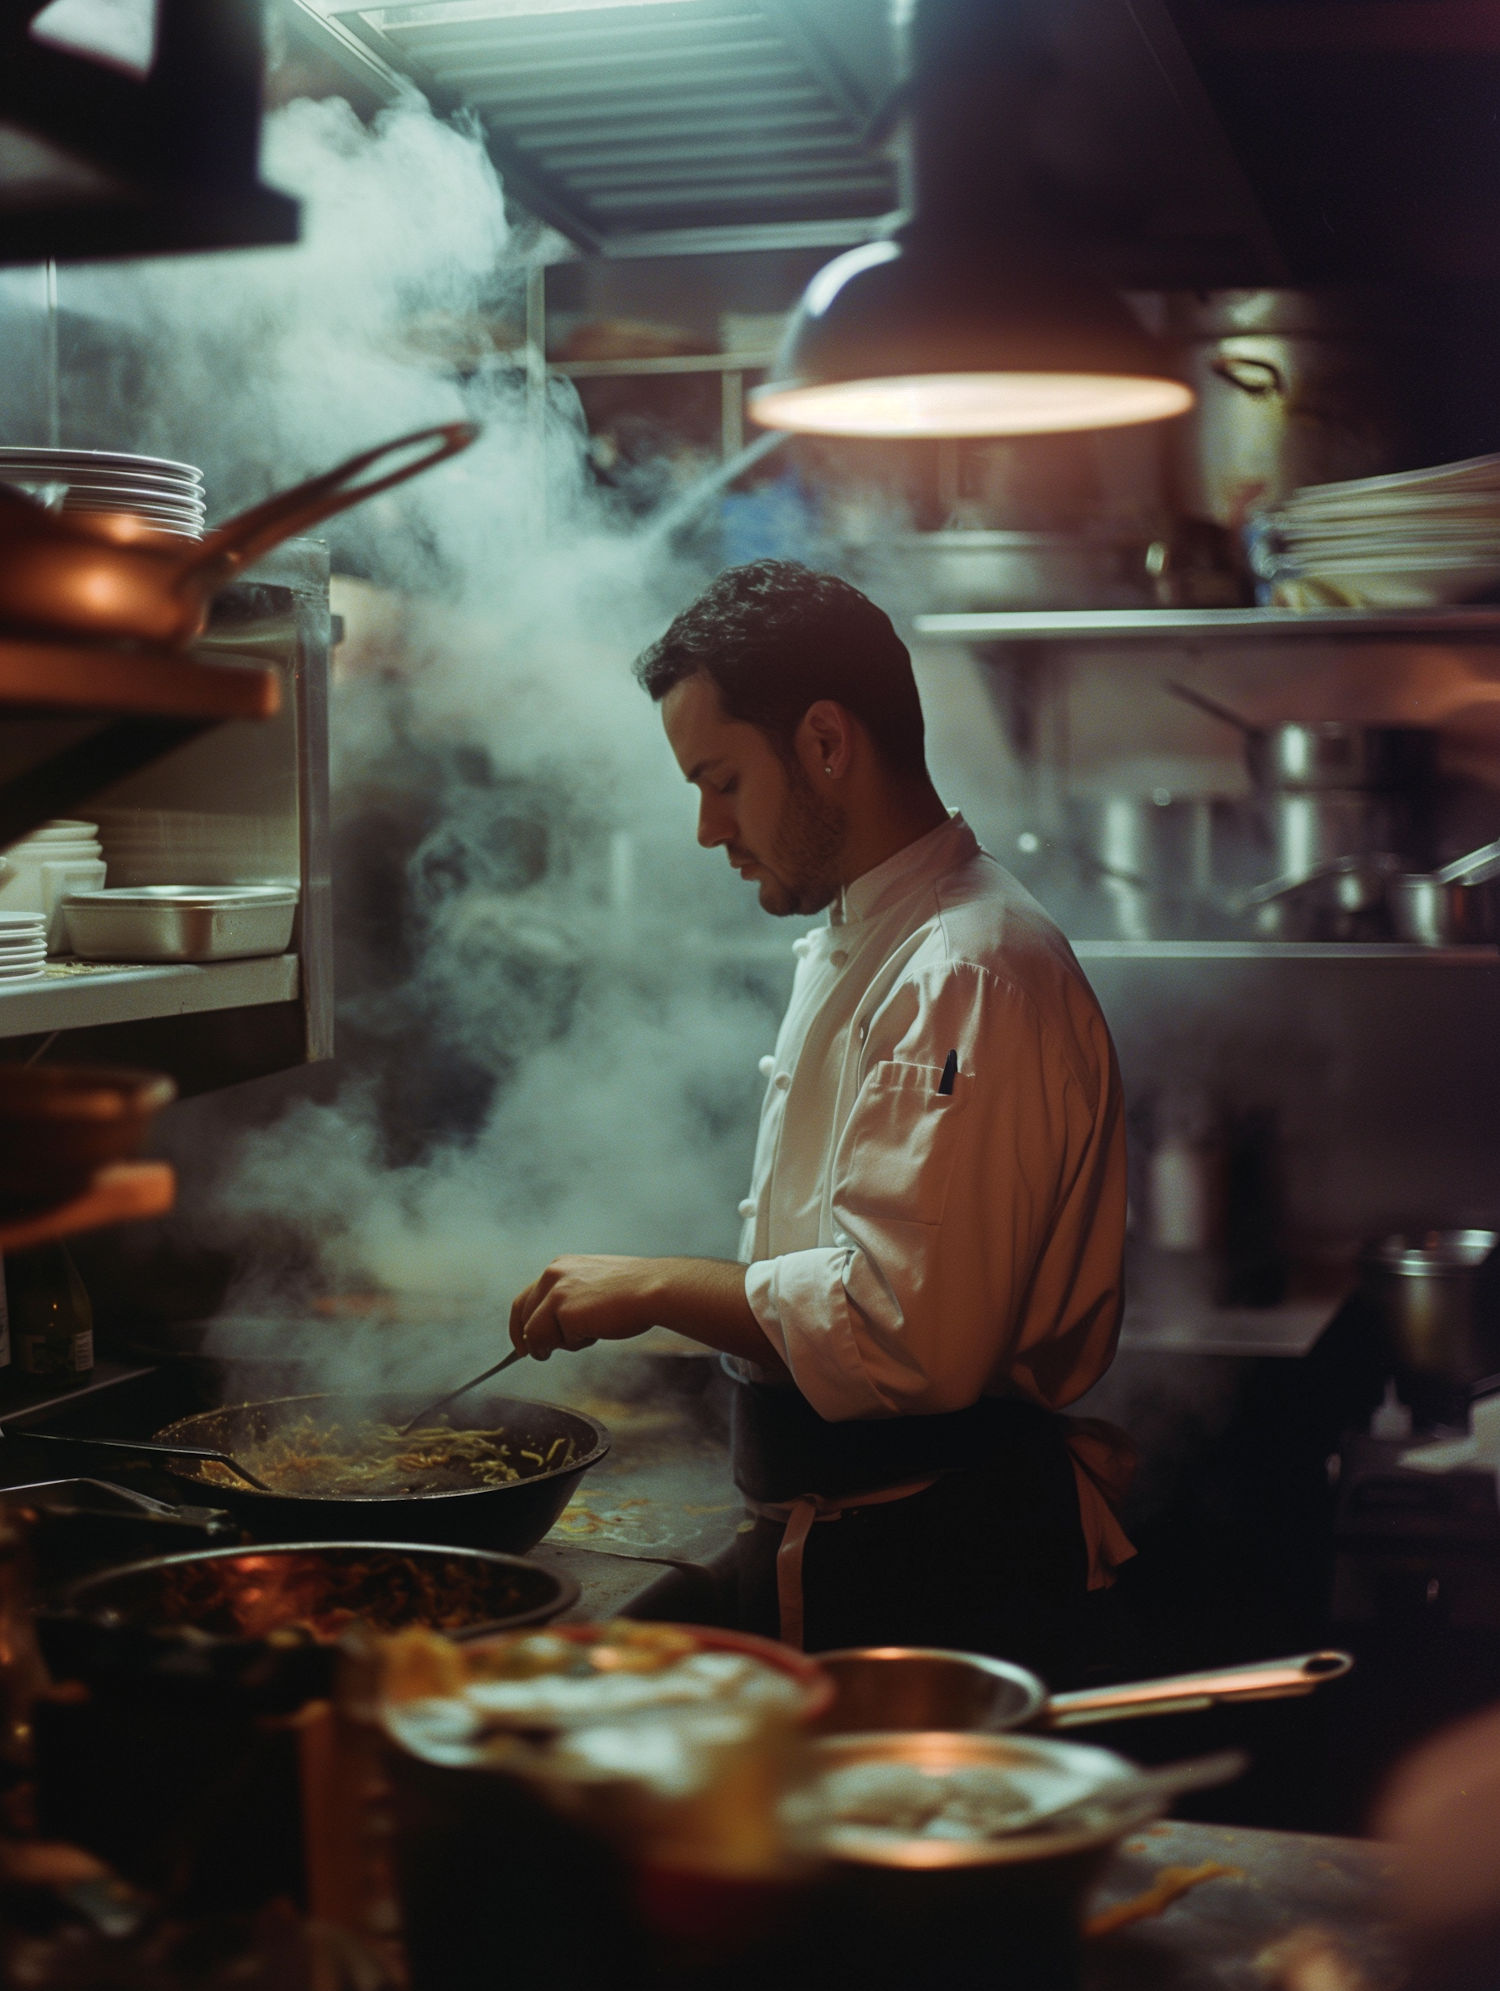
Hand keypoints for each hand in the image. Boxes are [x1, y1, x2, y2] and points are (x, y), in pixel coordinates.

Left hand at [509, 1254, 662, 1359]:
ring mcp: (556, 1293)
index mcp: (560, 1267)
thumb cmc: (634, 1290)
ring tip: (589, 1333)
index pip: (527, 1297)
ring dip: (558, 1343)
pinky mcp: (563, 1311)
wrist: (654, 1289)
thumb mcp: (594, 1286)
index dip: (519, 1322)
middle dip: (529, 1339)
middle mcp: (553, 1275)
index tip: (522, 1343)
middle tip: (537, 1355)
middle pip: (523, 1313)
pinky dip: (572, 1345)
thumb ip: (571, 1299)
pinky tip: (594, 1333)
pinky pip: (552, 1342)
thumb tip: (556, 1325)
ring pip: (534, 1332)